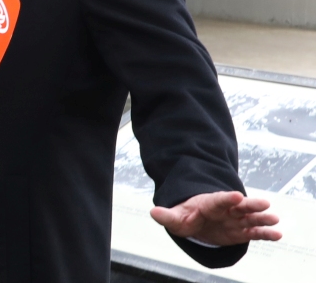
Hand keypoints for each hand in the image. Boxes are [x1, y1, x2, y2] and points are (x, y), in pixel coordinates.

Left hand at [150, 191, 281, 245]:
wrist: (196, 223)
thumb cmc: (187, 216)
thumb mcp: (175, 217)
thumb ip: (167, 216)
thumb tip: (154, 212)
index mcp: (210, 203)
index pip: (219, 199)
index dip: (227, 197)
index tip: (236, 195)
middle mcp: (226, 209)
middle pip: (240, 205)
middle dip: (251, 204)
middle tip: (264, 203)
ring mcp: (236, 220)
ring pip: (251, 218)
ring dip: (262, 218)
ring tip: (274, 219)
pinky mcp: (242, 232)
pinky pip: (255, 233)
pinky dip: (266, 233)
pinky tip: (277, 234)